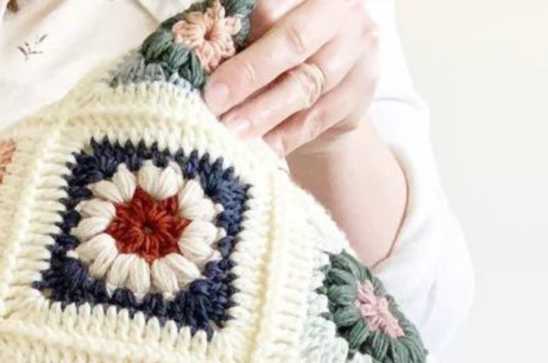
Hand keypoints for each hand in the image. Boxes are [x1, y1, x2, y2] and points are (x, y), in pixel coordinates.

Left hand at [205, 0, 379, 155]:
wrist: (330, 92)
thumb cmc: (282, 56)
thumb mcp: (263, 34)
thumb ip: (242, 36)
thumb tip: (199, 57)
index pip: (273, 5)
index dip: (240, 32)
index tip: (210, 63)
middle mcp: (340, 9)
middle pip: (294, 40)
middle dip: (250, 73)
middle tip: (215, 101)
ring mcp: (358, 47)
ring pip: (306, 84)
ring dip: (264, 112)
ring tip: (232, 131)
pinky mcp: (363, 87)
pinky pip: (319, 117)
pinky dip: (286, 136)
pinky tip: (261, 148)